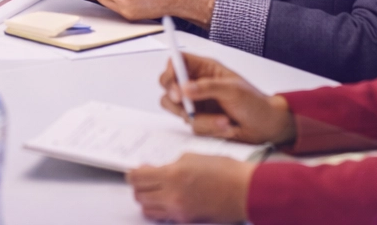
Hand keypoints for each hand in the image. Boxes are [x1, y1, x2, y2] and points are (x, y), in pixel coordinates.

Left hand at [128, 154, 253, 222]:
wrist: (245, 190)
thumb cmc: (225, 171)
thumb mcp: (192, 157)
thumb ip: (171, 165)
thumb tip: (158, 170)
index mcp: (172, 175)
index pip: (137, 177)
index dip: (132, 174)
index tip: (133, 172)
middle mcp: (171, 195)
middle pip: (139, 195)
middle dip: (138, 186)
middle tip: (143, 180)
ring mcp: (178, 210)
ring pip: (147, 209)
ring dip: (146, 199)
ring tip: (154, 191)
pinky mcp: (186, 220)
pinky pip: (163, 216)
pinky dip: (159, 209)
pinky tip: (166, 200)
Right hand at [161, 54, 295, 145]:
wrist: (266, 128)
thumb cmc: (255, 103)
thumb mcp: (233, 90)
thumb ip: (207, 88)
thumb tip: (184, 88)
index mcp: (205, 69)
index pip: (178, 61)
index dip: (171, 69)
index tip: (174, 81)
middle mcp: (196, 84)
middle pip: (168, 84)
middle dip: (174, 95)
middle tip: (183, 101)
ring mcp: (197, 104)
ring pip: (177, 109)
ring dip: (200, 118)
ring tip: (224, 121)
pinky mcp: (200, 121)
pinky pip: (192, 126)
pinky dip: (209, 128)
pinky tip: (227, 127)